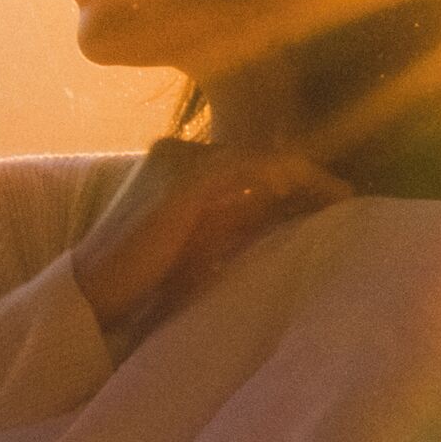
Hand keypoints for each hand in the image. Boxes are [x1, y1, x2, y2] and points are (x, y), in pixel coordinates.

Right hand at [69, 141, 347, 349]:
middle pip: (256, 157)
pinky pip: (248, 169)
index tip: (328, 198)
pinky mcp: (185, 179)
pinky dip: (283, 178)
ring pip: (258, 159)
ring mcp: (179, 159)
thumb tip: (285, 218)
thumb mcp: (198, 242)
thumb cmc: (145, 276)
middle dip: (302, 177)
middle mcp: (177, 151)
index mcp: (176, 162)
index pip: (245, 163)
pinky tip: (309, 192)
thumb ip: (235, 223)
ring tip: (340, 196)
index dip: (290, 179)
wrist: (95, 290)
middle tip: (345, 195)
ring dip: (303, 176)